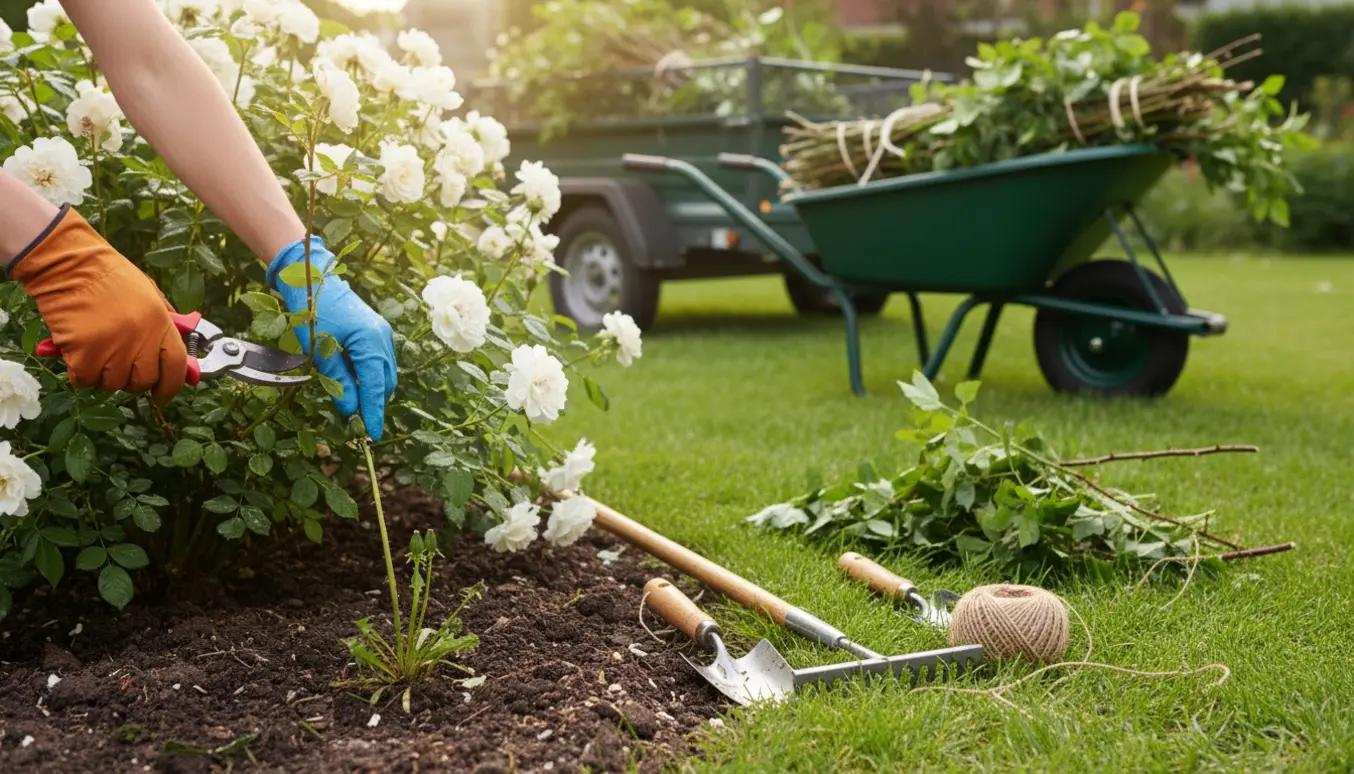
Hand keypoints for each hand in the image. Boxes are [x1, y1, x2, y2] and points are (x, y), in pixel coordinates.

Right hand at [10, 206, 187, 404]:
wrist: (69, 264)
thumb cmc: (108, 276)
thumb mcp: (149, 294)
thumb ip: (164, 324)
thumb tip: (178, 355)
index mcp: (161, 322)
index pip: (176, 367)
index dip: (171, 386)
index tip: (163, 395)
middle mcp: (140, 339)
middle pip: (143, 381)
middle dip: (133, 380)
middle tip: (120, 366)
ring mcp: (112, 348)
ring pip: (112, 383)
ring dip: (104, 374)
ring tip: (96, 349)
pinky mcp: (83, 353)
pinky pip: (85, 379)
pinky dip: (80, 372)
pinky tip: (77, 351)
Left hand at [268, 237, 395, 440]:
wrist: (312, 276)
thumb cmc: (313, 310)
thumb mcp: (320, 350)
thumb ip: (337, 381)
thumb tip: (349, 410)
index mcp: (372, 342)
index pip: (376, 388)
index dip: (373, 413)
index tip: (371, 435)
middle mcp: (383, 339)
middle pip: (384, 383)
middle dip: (372, 403)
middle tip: (355, 423)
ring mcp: (382, 335)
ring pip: (382, 374)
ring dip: (370, 391)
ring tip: (352, 405)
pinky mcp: (375, 333)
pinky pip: (378, 362)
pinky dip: (368, 377)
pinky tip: (353, 383)